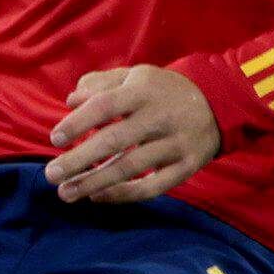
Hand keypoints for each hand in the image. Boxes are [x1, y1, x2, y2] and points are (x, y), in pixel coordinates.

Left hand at [46, 65, 220, 204]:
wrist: (221, 101)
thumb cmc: (164, 90)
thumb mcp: (136, 76)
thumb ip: (101, 84)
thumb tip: (70, 101)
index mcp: (144, 91)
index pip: (106, 106)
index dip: (78, 122)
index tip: (55, 139)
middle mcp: (160, 117)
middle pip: (115, 141)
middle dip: (80, 160)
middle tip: (51, 175)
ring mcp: (176, 144)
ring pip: (131, 168)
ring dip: (95, 183)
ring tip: (65, 193)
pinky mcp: (187, 167)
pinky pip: (153, 187)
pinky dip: (124, 195)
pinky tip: (98, 197)